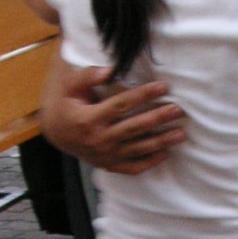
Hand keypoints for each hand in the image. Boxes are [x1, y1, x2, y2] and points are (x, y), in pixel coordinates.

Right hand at [44, 64, 185, 173]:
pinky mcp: (110, 165)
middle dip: (159, 118)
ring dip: (162, 141)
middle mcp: (99, 140)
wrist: (56, 133)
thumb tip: (111, 71)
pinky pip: (133, 168)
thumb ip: (88, 76)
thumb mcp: (70, 86)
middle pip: (135, 128)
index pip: (122, 105)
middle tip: (179, 110)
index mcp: (89, 119)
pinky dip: (150, 162)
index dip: (143, 95)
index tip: (163, 87)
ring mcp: (106, 155)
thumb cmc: (66, 105)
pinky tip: (166, 153)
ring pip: (139, 149)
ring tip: (181, 133)